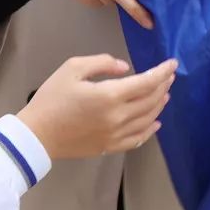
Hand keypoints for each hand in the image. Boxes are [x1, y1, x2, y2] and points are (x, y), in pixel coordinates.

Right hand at [17, 55, 177, 158]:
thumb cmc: (51, 98)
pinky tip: (155, 122)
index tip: (172, 64)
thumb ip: (102, 63)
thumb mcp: (72, 68)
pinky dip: (150, 130)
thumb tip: (125, 68)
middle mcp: (118, 117)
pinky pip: (137, 139)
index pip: (146, 82)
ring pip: (148, 119)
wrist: (37, 134)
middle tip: (169, 76)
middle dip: (163, 85)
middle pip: (150, 100)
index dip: (162, 72)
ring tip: (164, 94)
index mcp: (110, 95)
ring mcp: (116, 135)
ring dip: (159, 105)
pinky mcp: (110, 147)